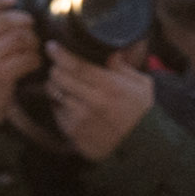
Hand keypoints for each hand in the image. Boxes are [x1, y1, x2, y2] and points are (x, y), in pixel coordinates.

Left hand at [41, 41, 159, 161]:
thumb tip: (110, 52)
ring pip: (56, 94)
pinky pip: (58, 112)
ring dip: (56, 86)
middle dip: (56, 68)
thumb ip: (123, 67)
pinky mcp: (74, 134)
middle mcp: (93, 102)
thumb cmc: (142, 115)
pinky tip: (70, 104)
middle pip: (60, 78)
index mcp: (110, 86)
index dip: (61, 54)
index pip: (78, 66)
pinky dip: (60, 105)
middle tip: (58, 65)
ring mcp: (81, 119)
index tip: (52, 46)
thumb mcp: (142, 86)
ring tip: (64, 84)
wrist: (141, 149)